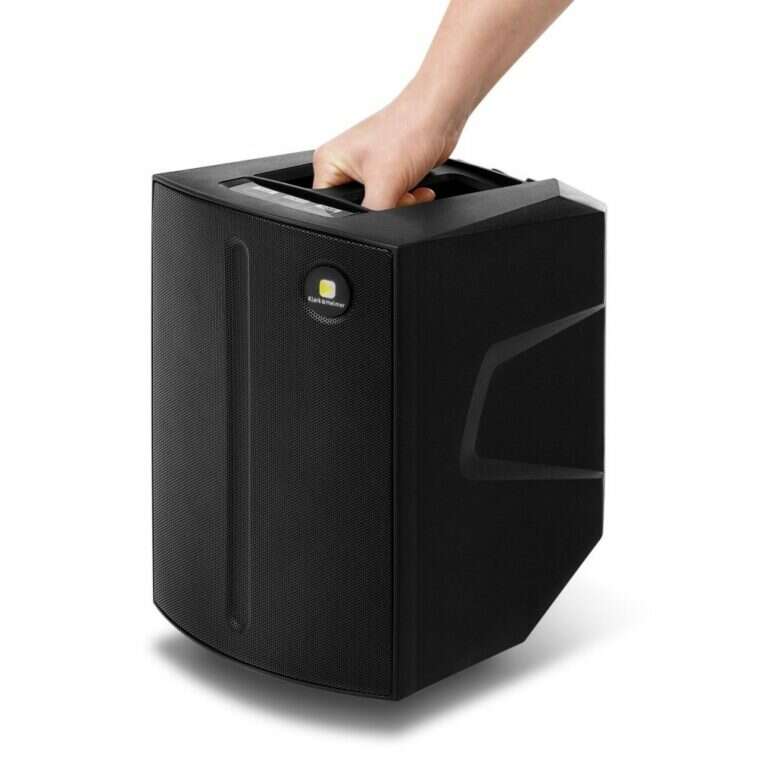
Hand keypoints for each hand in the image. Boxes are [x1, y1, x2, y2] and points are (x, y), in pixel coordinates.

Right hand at [313, 82, 465, 209]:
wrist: (439, 115)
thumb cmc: (408, 130)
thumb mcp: (384, 183)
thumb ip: (373, 215)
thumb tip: (371, 234)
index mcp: (329, 162)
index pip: (331, 207)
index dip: (355, 214)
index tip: (377, 206)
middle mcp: (344, 163)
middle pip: (357, 209)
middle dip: (383, 207)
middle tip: (395, 193)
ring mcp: (366, 167)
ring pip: (378, 205)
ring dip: (399, 202)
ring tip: (407, 187)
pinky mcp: (386, 171)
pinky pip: (392, 197)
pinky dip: (407, 197)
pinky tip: (416, 187)